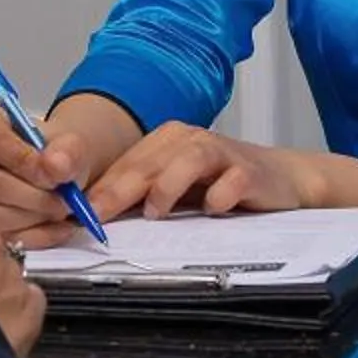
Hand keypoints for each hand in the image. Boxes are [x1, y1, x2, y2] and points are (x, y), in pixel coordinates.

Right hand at [0, 92, 140, 248]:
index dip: (25, 161)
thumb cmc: (52, 152)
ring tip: (61, 212)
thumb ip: (68, 151)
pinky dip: (33, 237)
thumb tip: (57, 167)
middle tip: (68, 201)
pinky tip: (54, 228)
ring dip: (36, 219)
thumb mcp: (70, 143)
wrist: (51, 170)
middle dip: (36, 197)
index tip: (56, 177)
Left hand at [84, 123, 327, 222]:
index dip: (101, 189)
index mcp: (166, 141)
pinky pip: (231, 179)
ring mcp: (220, 153)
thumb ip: (143, 196)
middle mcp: (189, 140)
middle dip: (120, 189)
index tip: (76, 214)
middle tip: (98, 214)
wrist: (281, 177)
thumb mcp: (177, 188)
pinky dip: (219, 194)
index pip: (126, 165)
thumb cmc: (221, 183)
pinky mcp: (249, 170)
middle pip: (149, 162)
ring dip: (167, 186)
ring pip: (187, 160)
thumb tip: (96, 217)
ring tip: (155, 212)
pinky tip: (213, 209)